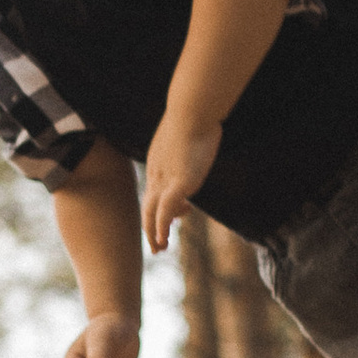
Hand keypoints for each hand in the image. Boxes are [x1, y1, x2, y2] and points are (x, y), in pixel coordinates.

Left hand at [142, 108, 221, 252]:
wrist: (192, 109)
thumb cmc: (196, 110)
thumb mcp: (192, 126)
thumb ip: (195, 134)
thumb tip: (209, 123)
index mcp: (159, 161)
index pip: (156, 190)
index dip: (162, 207)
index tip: (178, 216)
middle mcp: (158, 173)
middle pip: (148, 205)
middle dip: (151, 227)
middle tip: (157, 246)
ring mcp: (166, 178)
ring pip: (153, 211)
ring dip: (155, 231)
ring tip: (160, 247)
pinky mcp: (178, 183)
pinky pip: (164, 210)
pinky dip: (161, 226)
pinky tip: (163, 238)